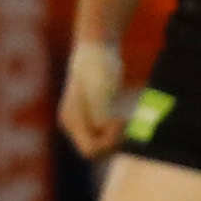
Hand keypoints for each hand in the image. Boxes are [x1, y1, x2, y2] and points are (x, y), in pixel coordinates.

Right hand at [58, 40, 125, 159]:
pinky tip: (127, 117)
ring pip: (101, 145)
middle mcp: (73, 125)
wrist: (97, 49)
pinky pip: (105, 135)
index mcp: (71, 120)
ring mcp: (81, 122)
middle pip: (95, 151)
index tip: (121, 121)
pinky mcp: (92, 117)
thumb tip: (104, 132)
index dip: (109, 143)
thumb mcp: (101, 90)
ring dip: (117, 139)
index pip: (90, 150)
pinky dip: (118, 131)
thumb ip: (100, 114)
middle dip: (113, 143)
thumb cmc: (98, 66)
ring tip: (129, 120)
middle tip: (128, 122)